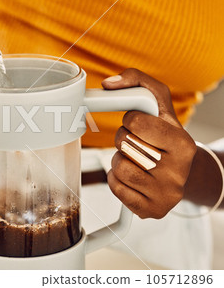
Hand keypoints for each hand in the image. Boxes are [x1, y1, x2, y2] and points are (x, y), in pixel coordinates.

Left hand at [102, 68, 196, 218]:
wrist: (181, 173)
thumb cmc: (164, 134)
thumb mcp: (159, 103)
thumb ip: (136, 80)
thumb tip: (108, 83)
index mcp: (183, 143)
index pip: (136, 122)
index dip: (130, 120)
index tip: (138, 124)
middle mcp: (178, 171)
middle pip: (124, 145)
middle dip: (122, 139)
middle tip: (135, 142)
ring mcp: (166, 194)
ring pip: (118, 167)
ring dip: (118, 159)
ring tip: (134, 159)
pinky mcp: (152, 210)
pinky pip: (116, 188)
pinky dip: (116, 179)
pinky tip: (132, 176)